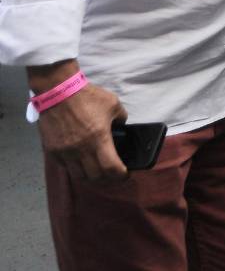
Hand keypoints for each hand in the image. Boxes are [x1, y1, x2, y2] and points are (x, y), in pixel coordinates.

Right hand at [29, 63, 128, 181]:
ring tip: (96, 171)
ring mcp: (65, 151)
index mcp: (99, 138)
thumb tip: (122, 127)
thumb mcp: (113, 104)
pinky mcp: (53, 150)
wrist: (58, 91)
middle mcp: (81, 149)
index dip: (120, 175)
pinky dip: (75, 168)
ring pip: (78, 175)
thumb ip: (121, 119)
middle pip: (95, 176)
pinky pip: (65, 167)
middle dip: (106, 178)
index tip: (125, 174)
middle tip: (112, 173)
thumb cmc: (88, 96)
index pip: (110, 168)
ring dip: (89, 176)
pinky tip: (80, 162)